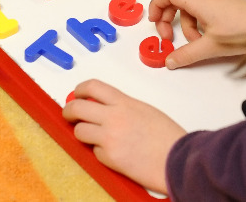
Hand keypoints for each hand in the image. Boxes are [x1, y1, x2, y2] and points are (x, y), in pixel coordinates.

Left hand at [63, 79, 185, 194]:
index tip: (76, 95)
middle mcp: (113, 117)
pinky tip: (115, 154)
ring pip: (79, 131)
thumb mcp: (145, 111)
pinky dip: (101, 153)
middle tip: (70, 115)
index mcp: (125, 103)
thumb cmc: (168, 137)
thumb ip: (124, 108)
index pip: (92, 87)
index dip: (79, 90)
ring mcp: (109, 137)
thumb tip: (105, 110)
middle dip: (69, 111)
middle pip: (77, 108)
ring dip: (83, 134)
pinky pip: (94, 152)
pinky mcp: (109, 157)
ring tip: (93, 138)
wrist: (177, 159)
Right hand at [148, 0, 245, 68]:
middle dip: (168, 20)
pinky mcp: (224, 2)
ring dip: (187, 26)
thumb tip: (169, 61)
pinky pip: (202, 9)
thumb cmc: (244, 32)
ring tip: (198, 43)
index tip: (154, 23)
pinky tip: (208, 38)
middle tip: (169, 39)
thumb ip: (187, 54)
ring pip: (190, 8)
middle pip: (176, 0)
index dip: (156, 6)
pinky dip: (198, 23)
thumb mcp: (212, 47)